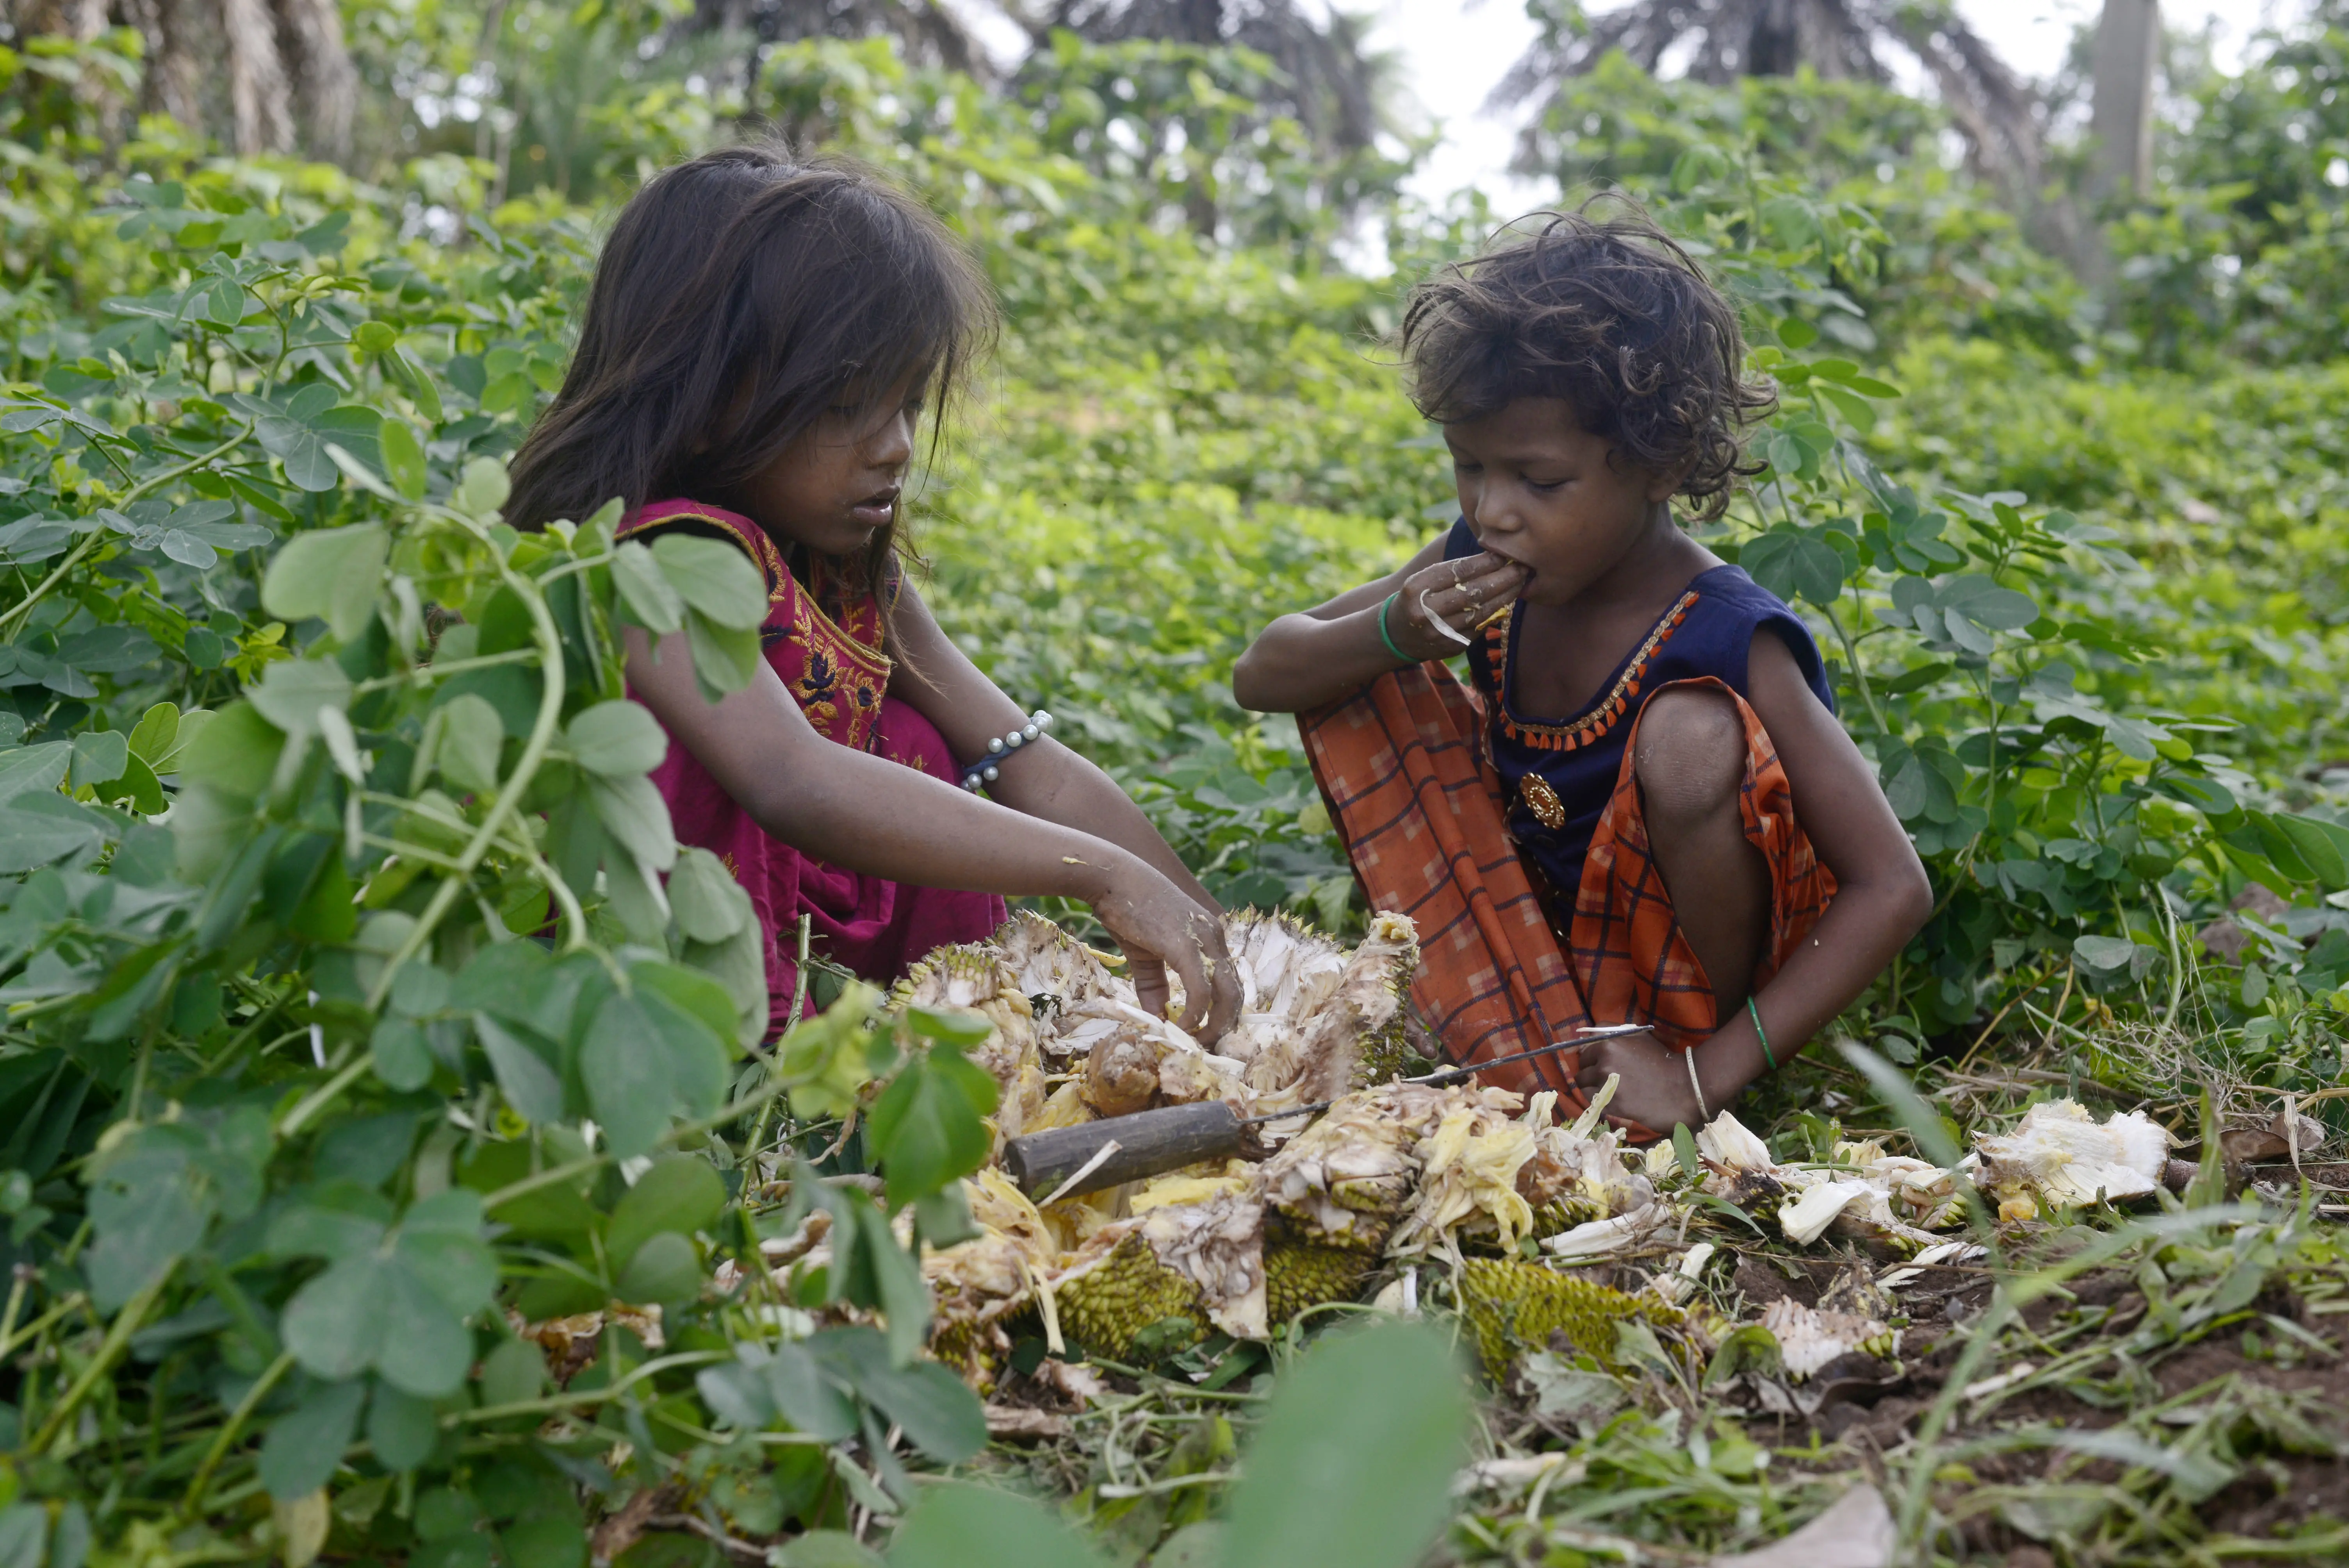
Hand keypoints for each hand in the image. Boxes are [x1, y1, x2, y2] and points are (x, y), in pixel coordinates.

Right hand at [1089, 858, 1240, 1043]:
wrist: (1112, 877)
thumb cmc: (1127, 909)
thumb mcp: (1144, 954)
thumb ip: (1154, 986)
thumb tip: (1156, 1019)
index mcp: (1210, 936)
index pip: (1229, 982)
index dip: (1221, 1013)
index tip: (1202, 1033)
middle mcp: (1215, 937)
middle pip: (1237, 992)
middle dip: (1223, 1025)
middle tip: (1202, 1045)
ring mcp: (1204, 940)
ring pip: (1227, 994)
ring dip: (1214, 1024)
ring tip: (1194, 1040)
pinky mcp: (1186, 945)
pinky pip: (1201, 990)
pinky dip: (1195, 1013)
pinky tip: (1180, 1024)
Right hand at [1385, 552, 1530, 661]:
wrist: (1395, 635)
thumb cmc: (1415, 598)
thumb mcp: (1423, 579)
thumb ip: (1453, 570)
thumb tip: (1494, 558)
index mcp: (1416, 589)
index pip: (1458, 572)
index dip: (1485, 563)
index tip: (1504, 555)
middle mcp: (1425, 613)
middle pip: (1472, 593)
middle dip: (1502, 578)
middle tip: (1522, 567)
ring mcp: (1438, 633)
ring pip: (1480, 612)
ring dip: (1505, 596)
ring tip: (1520, 582)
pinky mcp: (1450, 647)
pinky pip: (1480, 627)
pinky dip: (1496, 612)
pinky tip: (1507, 600)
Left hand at [1572, 1029, 1706, 1132]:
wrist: (1684, 1087)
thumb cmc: (1662, 1061)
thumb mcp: (1638, 1037)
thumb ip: (1613, 1034)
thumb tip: (1587, 1037)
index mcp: (1609, 1042)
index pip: (1584, 1050)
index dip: (1591, 1058)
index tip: (1599, 1064)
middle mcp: (1604, 1060)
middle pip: (1582, 1069)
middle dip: (1591, 1074)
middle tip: (1607, 1080)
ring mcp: (1606, 1082)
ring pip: (1583, 1086)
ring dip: (1593, 1089)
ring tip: (1610, 1092)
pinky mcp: (1612, 1103)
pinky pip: (1593, 1102)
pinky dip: (1600, 1102)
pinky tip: (1614, 1101)